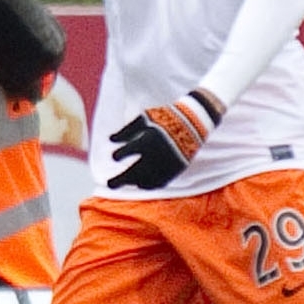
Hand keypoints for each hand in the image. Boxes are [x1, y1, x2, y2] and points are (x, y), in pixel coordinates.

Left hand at [107, 91, 222, 189]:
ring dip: (133, 183)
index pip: (128, 152)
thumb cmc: (165, 118)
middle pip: (134, 173)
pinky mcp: (175, 170)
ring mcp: (166, 165)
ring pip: (146, 181)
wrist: (194, 121)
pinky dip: (148, 184)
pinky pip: (159, 183)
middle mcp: (156, 155)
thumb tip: (111, 139)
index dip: (119, 155)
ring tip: (125, 182)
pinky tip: (140, 183)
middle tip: (109, 184)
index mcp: (148, 140)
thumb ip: (127, 131)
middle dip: (120, 180)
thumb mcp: (145, 119)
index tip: (115, 157)